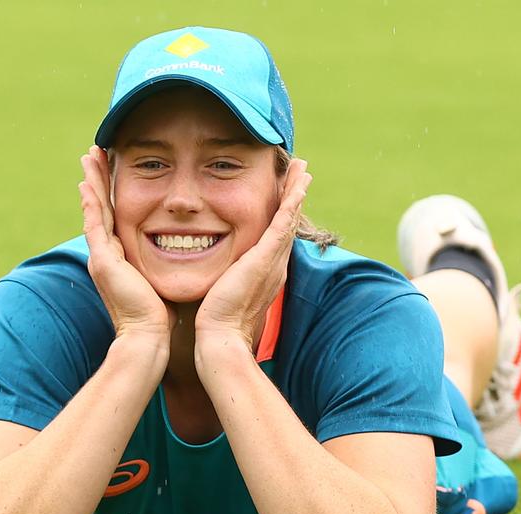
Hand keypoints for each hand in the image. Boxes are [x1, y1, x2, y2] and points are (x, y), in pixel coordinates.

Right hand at [79, 146, 175, 340]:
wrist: (148, 337)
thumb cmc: (160, 316)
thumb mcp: (162, 282)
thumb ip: (165, 266)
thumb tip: (187, 256)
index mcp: (121, 259)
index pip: (115, 218)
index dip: (113, 193)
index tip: (114, 170)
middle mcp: (108, 255)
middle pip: (101, 208)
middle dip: (99, 180)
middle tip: (96, 153)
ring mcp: (103, 257)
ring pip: (95, 210)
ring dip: (92, 182)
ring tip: (89, 156)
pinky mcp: (104, 261)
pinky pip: (95, 224)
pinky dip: (91, 203)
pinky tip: (87, 183)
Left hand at [194, 158, 311, 350]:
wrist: (221, 336)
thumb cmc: (217, 321)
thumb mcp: (224, 294)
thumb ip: (226, 281)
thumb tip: (217, 277)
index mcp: (266, 272)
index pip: (276, 237)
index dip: (282, 215)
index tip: (284, 196)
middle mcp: (275, 265)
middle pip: (288, 223)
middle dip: (294, 197)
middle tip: (302, 174)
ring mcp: (273, 261)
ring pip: (289, 218)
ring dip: (296, 192)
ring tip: (303, 170)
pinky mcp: (266, 258)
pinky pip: (283, 222)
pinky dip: (292, 201)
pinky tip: (299, 184)